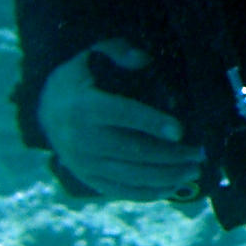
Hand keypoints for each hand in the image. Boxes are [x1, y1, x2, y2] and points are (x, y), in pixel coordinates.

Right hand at [36, 39, 200, 198]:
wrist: (46, 111)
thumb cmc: (79, 80)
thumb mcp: (91, 56)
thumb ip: (117, 51)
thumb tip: (144, 59)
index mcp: (84, 106)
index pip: (122, 114)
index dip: (152, 122)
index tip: (180, 130)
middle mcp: (81, 139)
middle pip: (133, 151)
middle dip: (170, 155)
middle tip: (199, 153)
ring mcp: (83, 163)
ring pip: (130, 175)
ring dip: (166, 176)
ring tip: (193, 170)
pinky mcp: (87, 178)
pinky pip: (120, 190)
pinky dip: (147, 193)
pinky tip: (172, 188)